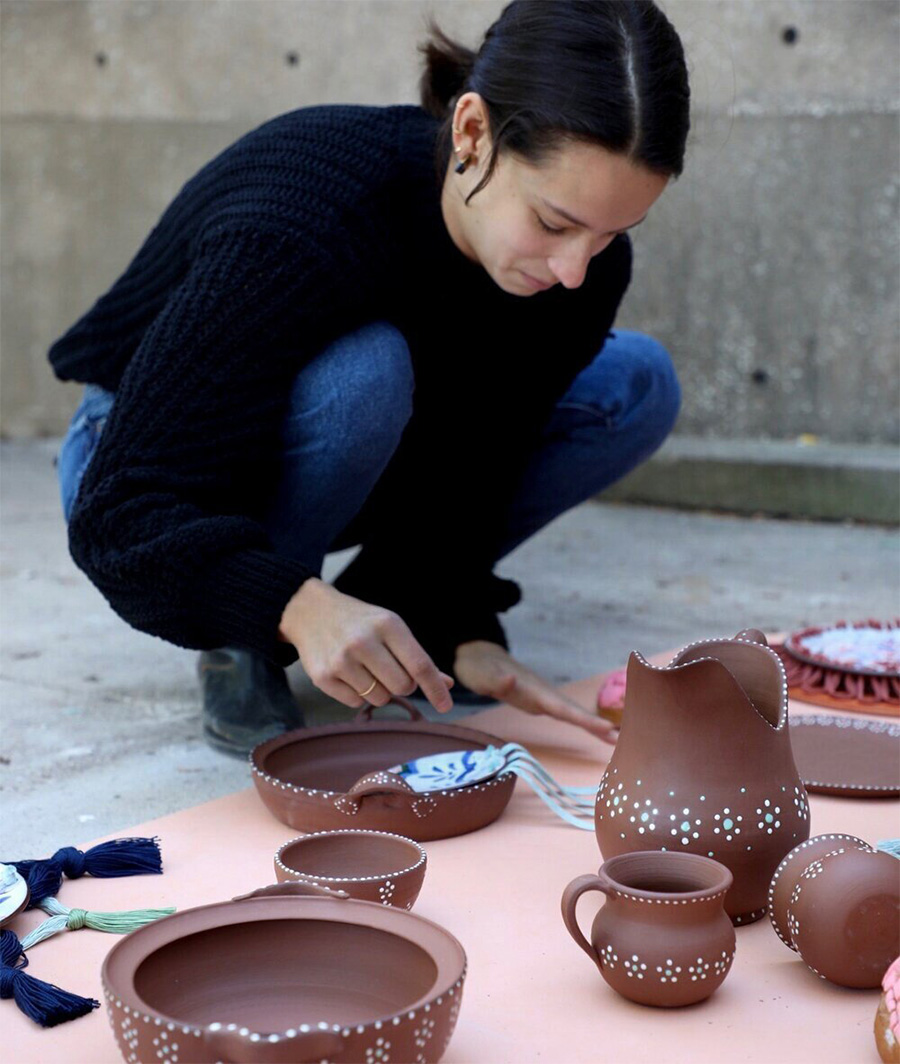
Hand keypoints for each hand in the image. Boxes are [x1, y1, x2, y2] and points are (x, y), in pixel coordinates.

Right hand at [279, 578, 453, 713]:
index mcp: (388, 624)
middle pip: (402, 686)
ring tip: (366, 668)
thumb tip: (447, 684)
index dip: (435, 689)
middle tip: (390, 670)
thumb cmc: (361, 622)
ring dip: (380, 690)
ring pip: (380, 698)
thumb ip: (417, 657)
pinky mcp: (323, 677)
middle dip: (403, 685)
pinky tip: (349, 673)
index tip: (445, 706)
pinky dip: (358, 694)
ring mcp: (342, 660)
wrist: (311, 612)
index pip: (419, 665)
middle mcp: (364, 641)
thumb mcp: (391, 628)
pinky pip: (356, 702)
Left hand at [454, 640, 616, 742]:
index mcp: (531, 689)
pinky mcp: (539, 702)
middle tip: (618, 738)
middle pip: (572, 711)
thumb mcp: (482, 675)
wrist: (480, 657)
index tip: (606, 728)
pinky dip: (582, 722)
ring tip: (615, 739)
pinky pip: (564, 714)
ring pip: (571, 712)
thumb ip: (496, 679)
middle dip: (594, 724)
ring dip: (591, 724)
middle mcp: (541, 693)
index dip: (583, 719)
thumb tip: (510, 679)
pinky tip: (596, 731)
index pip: (561, 707)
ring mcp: (542, 697)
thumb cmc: (479, 668)